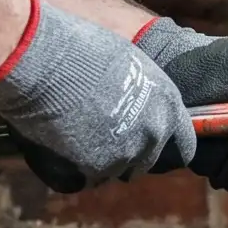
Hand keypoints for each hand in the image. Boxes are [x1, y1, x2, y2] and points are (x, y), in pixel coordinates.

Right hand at [0, 0, 193, 191]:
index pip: (184, 144)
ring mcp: (122, 156)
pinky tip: (57, 144)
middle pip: (146, 161)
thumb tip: (133, 102)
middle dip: (127, 153)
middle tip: (99, 131)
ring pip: (114, 172)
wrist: (43, 61)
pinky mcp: (91, 171)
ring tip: (74, 132)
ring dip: (98, 160)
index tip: (144, 138)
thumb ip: (141, 93)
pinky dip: (71, 169)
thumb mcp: (128, 63)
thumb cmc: (81, 48)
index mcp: (167, 106)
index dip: (163, 143)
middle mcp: (151, 135)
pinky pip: (84, 179)